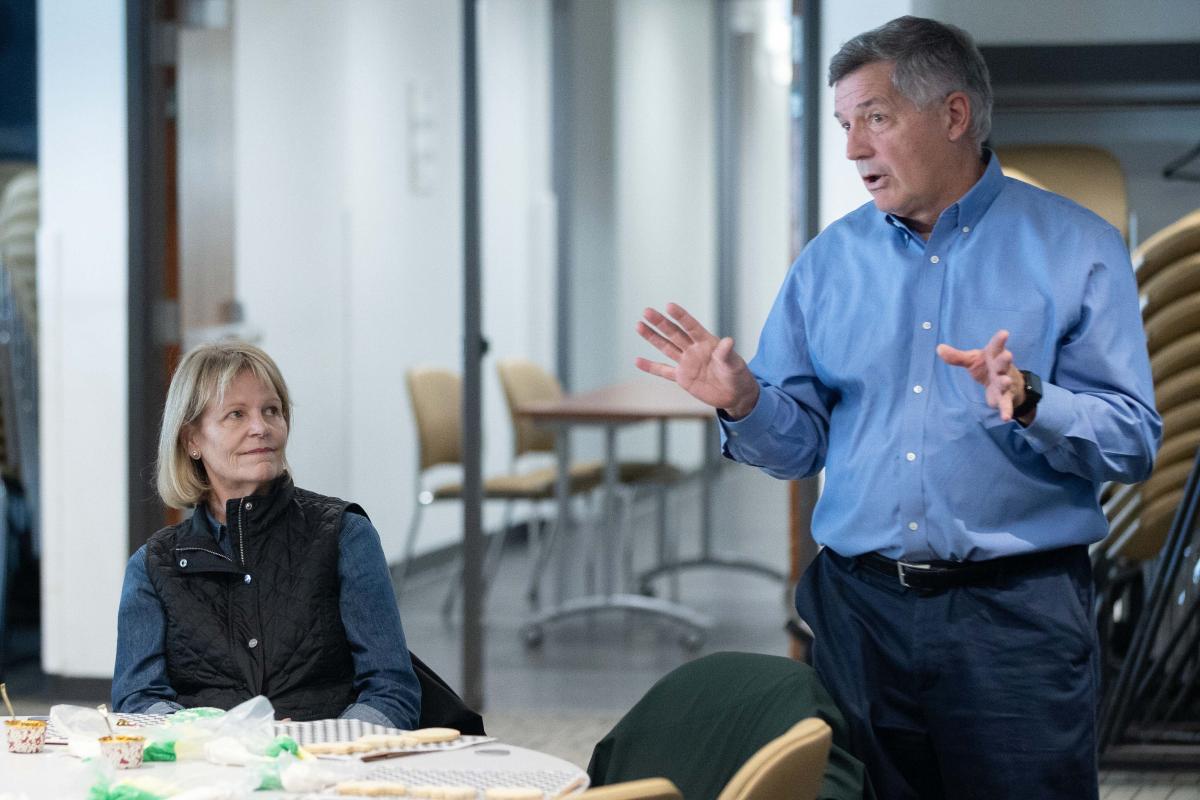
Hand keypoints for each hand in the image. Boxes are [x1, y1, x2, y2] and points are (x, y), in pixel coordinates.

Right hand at [635, 303, 759, 417]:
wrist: (735, 395)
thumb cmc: (738, 375)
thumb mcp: (734, 364)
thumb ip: (727, 353)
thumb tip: (728, 341)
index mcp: (707, 342)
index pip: (691, 326)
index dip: (681, 316)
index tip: (669, 306)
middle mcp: (694, 349)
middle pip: (674, 333)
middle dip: (660, 322)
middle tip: (646, 311)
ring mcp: (686, 363)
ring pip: (666, 347)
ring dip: (652, 337)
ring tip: (638, 325)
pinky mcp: (682, 377)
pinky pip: (663, 371)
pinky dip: (651, 367)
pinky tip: (637, 361)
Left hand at [936, 329, 1029, 422]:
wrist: (1006, 381)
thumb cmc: (987, 365)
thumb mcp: (972, 360)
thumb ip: (957, 357)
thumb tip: (939, 348)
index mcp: (994, 355)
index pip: (997, 346)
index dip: (1000, 340)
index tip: (1004, 333)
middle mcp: (1001, 368)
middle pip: (1003, 363)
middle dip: (1005, 359)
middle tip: (1008, 354)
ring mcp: (1004, 382)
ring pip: (1005, 382)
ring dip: (1005, 381)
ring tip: (1005, 381)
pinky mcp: (1004, 396)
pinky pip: (1005, 404)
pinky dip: (1006, 410)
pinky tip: (1006, 418)